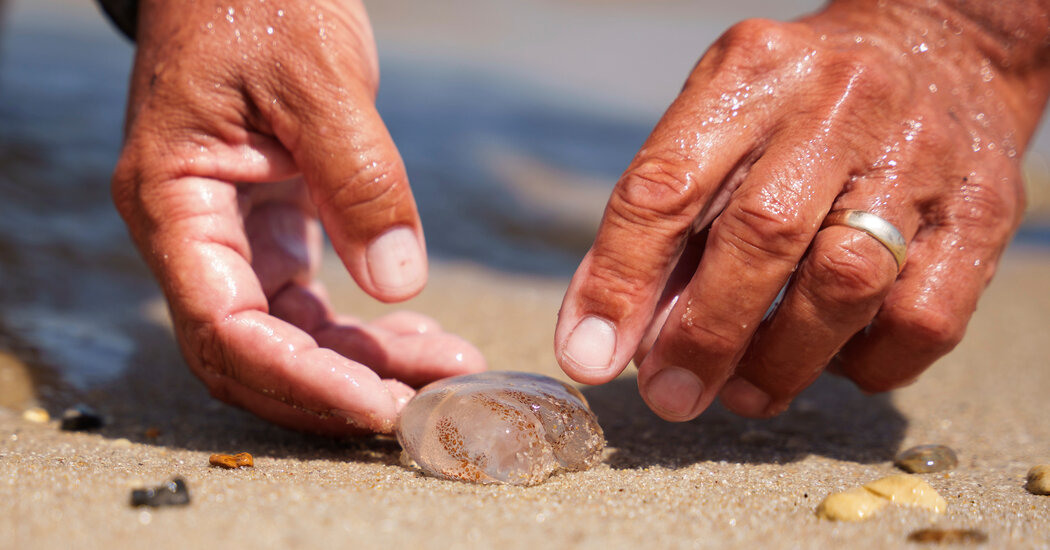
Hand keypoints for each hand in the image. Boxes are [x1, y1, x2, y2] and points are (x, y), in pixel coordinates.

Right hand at [112, 0, 484, 434]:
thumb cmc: (259, 1)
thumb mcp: (318, 80)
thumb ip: (357, 180)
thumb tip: (398, 285)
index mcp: (173, 202)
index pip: (225, 328)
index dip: (301, 380)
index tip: (379, 405)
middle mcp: (191, 233)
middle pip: (250, 353)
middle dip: (335, 388)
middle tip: (424, 404)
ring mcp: (228, 236)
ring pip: (284, 337)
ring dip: (359, 366)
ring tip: (444, 371)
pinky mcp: (267, 229)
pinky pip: (306, 304)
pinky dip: (361, 330)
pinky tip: (418, 336)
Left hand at [555, 0, 1049, 420]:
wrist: (944, 44)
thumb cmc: (799, 108)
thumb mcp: (719, 124)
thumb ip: (665, 224)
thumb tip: (612, 336)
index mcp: (749, 74)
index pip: (666, 185)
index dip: (619, 279)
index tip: (588, 356)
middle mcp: (838, 103)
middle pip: (760, 237)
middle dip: (703, 336)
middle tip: (668, 396)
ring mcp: (919, 154)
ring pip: (846, 284)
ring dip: (780, 362)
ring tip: (742, 392)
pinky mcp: (982, 211)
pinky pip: (920, 318)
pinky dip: (864, 363)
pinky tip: (831, 359)